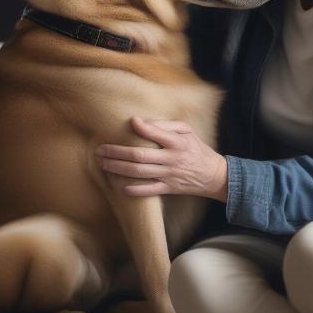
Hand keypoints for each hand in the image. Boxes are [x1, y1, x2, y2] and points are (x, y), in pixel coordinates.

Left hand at [95, 117, 227, 201]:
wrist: (213, 175)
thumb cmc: (196, 148)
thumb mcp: (187, 131)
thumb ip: (167, 125)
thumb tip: (142, 123)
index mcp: (178, 142)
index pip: (158, 134)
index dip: (143, 128)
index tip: (130, 122)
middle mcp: (172, 159)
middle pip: (140, 156)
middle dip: (117, 153)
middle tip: (100, 150)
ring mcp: (169, 175)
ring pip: (140, 173)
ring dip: (118, 168)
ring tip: (103, 164)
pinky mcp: (168, 188)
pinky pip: (149, 191)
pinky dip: (134, 190)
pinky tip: (119, 186)